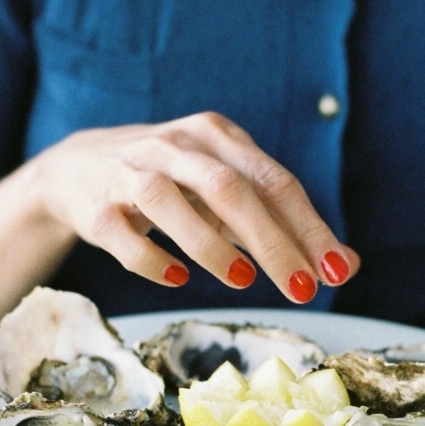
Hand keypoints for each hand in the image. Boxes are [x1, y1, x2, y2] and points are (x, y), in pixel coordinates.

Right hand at [36, 112, 359, 302]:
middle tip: (301, 288)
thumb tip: (345, 265)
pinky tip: (178, 279)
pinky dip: (153, 260)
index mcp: (216, 137)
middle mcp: (175, 145)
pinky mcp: (98, 208)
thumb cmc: (172, 182)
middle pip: (229, 189)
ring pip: (170, 203)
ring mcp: (130, 173)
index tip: (338, 271)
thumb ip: (282, 224)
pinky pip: (125, 236)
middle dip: (271, 241)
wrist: (79, 169)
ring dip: (210, 245)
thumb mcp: (227, 192)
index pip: (273, 181)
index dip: (309, 227)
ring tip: (242, 282)